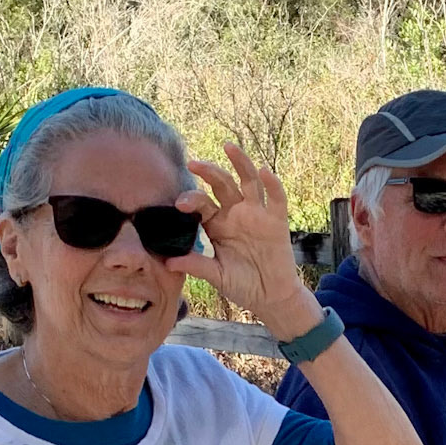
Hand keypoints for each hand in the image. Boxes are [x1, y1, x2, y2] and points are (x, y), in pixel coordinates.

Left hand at [168, 142, 317, 341]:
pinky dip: (272, 184)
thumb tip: (169, 263)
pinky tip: (265, 171)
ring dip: (240, 162)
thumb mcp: (217, 276)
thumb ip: (196, 266)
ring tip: (228, 147)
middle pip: (222, 184)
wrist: (270, 297)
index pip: (202, 204)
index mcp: (217, 224)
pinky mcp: (276, 220)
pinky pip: (276, 198)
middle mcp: (236, 213)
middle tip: (193, 163)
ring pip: (248, 181)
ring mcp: (257, 213)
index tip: (180, 204)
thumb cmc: (242, 285)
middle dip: (209, 172)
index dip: (191, 200)